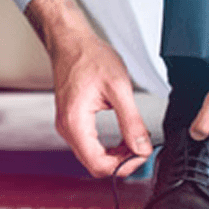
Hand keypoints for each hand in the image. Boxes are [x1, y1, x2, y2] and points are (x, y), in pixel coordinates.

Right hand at [25, 0, 152, 177]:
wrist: (72, 42)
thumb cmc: (90, 57)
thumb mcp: (119, 88)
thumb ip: (132, 121)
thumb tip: (141, 147)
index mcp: (75, 123)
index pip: (99, 164)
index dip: (124, 166)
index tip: (142, 155)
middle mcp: (67, 129)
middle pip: (95, 165)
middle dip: (121, 162)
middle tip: (141, 150)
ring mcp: (68, 126)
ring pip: (93, 157)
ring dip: (116, 156)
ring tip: (135, 143)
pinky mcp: (72, 122)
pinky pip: (90, 146)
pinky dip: (108, 148)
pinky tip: (123, 138)